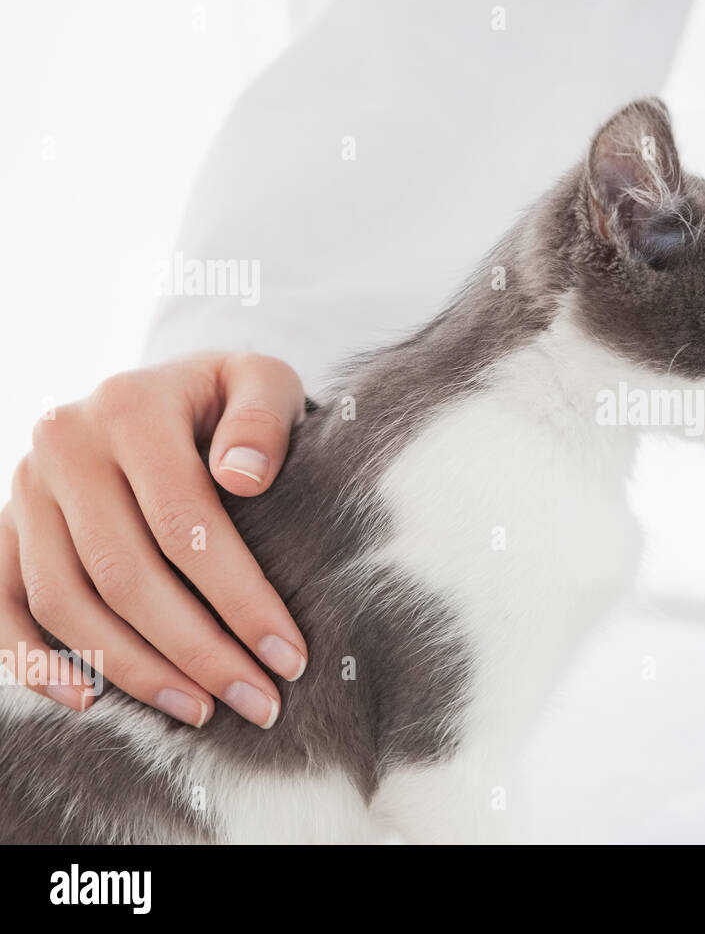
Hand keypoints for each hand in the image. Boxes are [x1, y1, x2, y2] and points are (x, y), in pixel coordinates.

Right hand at [2, 352, 307, 725]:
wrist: (164, 390)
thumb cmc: (228, 399)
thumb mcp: (261, 382)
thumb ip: (263, 418)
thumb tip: (243, 478)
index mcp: (129, 407)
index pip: (184, 522)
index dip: (239, 598)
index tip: (289, 656)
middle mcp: (63, 444)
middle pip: (124, 573)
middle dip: (198, 650)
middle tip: (257, 702)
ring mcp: (25, 489)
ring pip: (65, 602)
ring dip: (133, 669)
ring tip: (200, 709)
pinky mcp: (4, 527)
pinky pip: (3, 607)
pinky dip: (35, 663)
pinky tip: (91, 703)